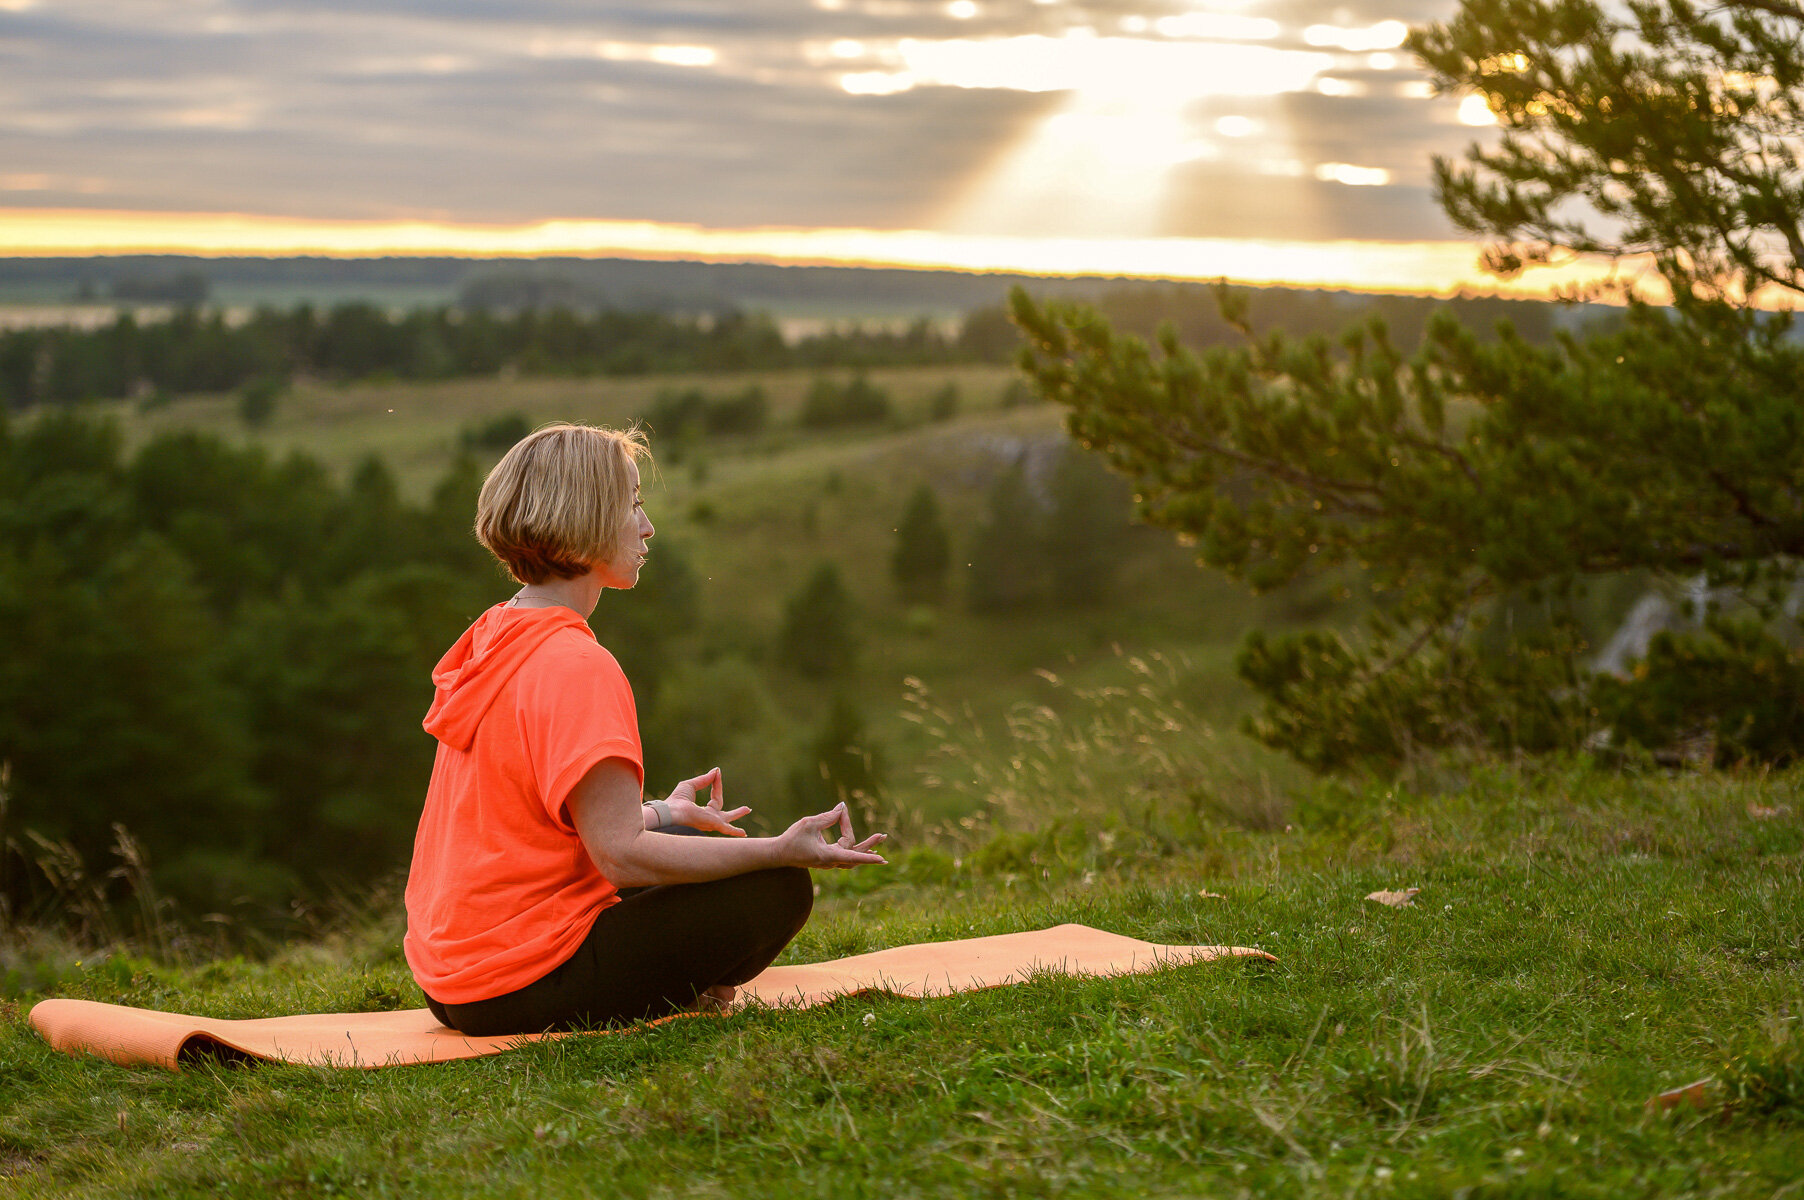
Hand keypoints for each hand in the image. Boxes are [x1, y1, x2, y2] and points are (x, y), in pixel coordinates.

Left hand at [663, 767, 752, 835]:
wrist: (672, 811)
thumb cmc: (676, 800)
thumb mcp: (691, 785)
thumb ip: (703, 779)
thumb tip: (715, 771)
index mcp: (701, 811)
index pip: (715, 797)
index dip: (717, 784)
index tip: (718, 772)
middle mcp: (708, 818)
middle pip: (724, 814)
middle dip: (736, 812)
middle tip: (747, 808)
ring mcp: (712, 822)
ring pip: (728, 820)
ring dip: (737, 815)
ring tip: (747, 810)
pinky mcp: (714, 824)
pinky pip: (727, 829)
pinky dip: (735, 831)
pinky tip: (744, 834)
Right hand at [773, 802, 887, 868]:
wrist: (778, 853)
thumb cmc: (792, 838)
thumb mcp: (809, 823)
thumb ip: (828, 816)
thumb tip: (843, 807)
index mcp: (827, 855)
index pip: (852, 856)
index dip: (867, 857)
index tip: (881, 859)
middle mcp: (831, 861)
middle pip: (855, 853)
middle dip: (870, 844)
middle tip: (884, 835)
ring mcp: (830, 861)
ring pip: (852, 854)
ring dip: (865, 846)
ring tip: (879, 837)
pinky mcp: (827, 858)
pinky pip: (845, 853)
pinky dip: (854, 846)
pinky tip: (863, 843)